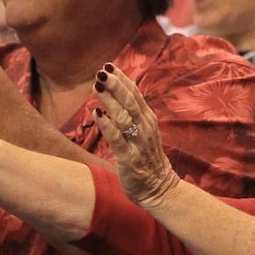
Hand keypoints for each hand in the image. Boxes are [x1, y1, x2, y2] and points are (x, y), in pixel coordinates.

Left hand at [90, 63, 181, 206]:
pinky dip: (107, 125)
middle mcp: (144, 127)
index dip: (122, 79)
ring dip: (109, 100)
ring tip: (96, 86)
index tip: (109, 66)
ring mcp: (138, 142)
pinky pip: (117, 138)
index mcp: (147, 120)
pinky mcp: (129, 158)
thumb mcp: (142, 133)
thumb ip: (131, 116)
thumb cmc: (147, 161)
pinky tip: (96, 114)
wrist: (159, 189)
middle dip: (115, 84)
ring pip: (123, 116)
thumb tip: (113, 98)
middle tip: (101, 71)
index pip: (135, 94)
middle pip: (130, 101)